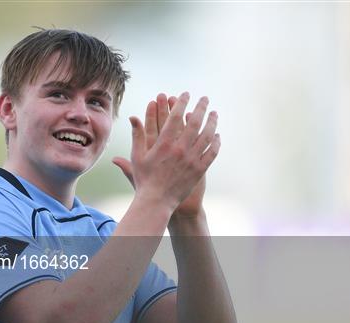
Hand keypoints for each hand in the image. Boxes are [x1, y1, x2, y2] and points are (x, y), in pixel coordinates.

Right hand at [113, 92, 220, 213]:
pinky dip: (216, 142)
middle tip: (205, 98)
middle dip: (201, 107)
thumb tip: (132, 117)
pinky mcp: (199, 170)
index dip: (181, 103)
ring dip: (212, 122)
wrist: (156, 202)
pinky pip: (211, 153)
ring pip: (207, 136)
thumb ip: (137, 136)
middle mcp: (180, 149)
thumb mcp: (137, 157)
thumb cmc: (144, 179)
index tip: (186, 94)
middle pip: (194, 123)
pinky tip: (217, 135)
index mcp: (164, 144)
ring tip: (215, 113)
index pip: (175, 117)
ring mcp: (191, 160)